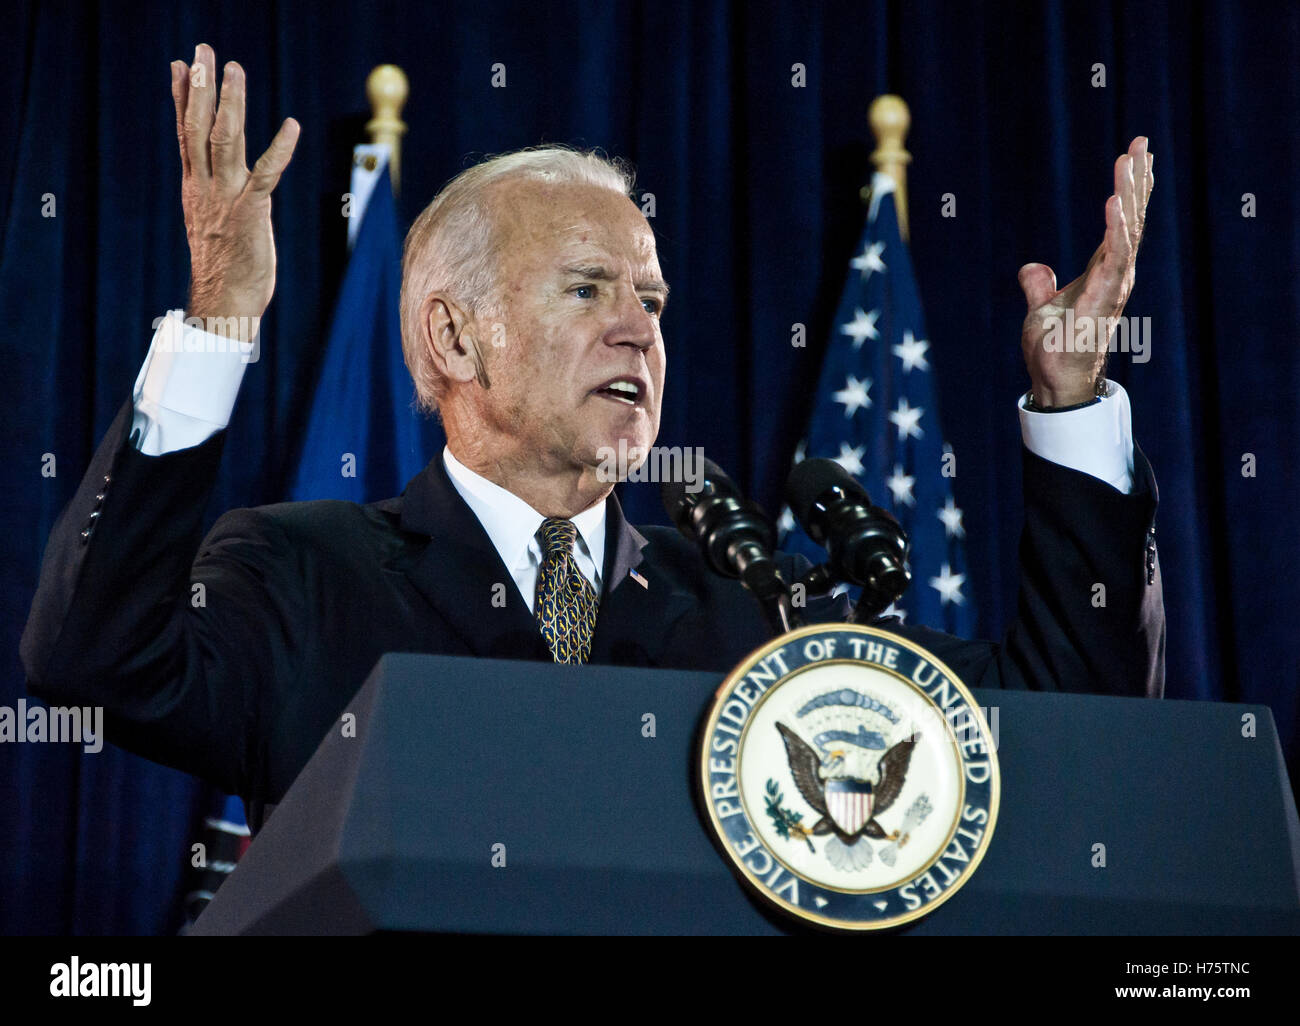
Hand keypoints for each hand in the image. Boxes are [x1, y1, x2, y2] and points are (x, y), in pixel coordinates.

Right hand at [171, 44, 298, 329]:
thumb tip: (212, 174)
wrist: (225, 302)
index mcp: (196, 186)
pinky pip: (266, 174)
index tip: (178, 65)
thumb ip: (213, 191)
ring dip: (231, 103)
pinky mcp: (252, 212)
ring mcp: (228, 197)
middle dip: (199, 87)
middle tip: (202, 52)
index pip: (185, 133)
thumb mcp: (212, 219)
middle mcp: (207, 186)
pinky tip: (291, 125)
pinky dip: (280, 148)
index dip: (181, 98)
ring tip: (233, 69)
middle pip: (198, 127)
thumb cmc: (224, 265)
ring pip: (225, 140)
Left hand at [1018, 136, 1153, 406]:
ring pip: (1127, 229)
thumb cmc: (1054, 349)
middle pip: (1131, 217)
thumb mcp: (1042, 308)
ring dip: (1129, 193)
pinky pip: (1114, 256)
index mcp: (1104, 271)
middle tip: (1141, 141)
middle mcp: (1116, 274)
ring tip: (1131, 159)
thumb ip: (1039, 285)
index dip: (1129, 188)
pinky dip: (1115, 228)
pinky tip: (1114, 200)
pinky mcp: (1103, 297)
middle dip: (1137, 178)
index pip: (1121, 221)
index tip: (1135, 155)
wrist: (1054, 380)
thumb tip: (1033, 267)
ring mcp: (1113, 285)